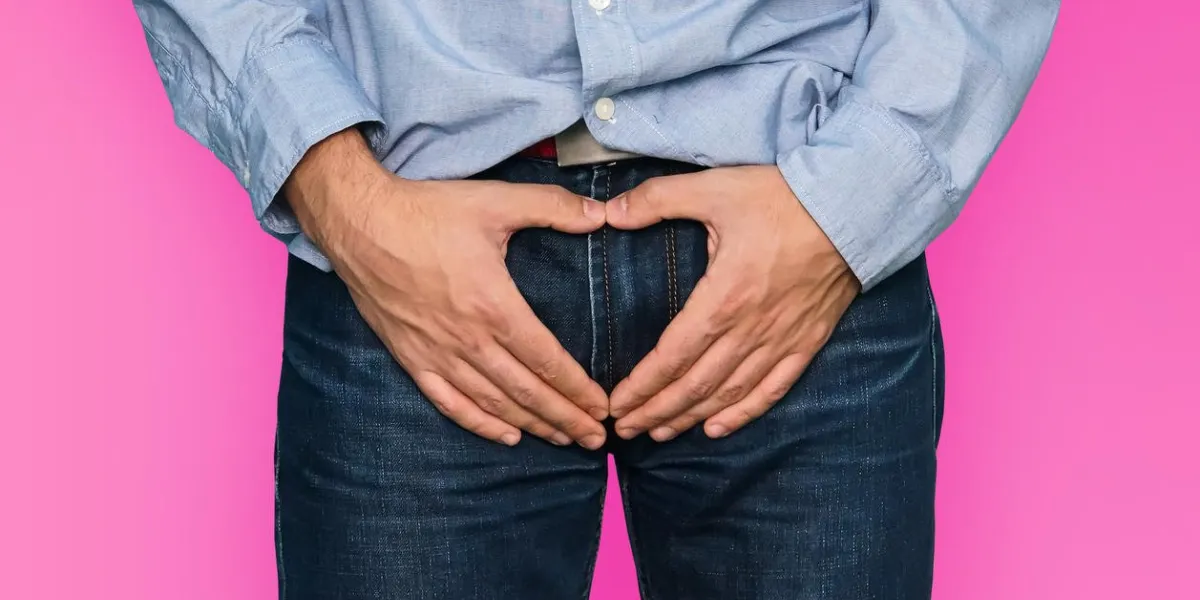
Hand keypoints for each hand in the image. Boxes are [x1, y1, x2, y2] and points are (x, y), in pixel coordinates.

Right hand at [284, 129, 608, 448]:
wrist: (359, 222)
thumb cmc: (427, 211)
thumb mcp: (496, 201)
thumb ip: (553, 207)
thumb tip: (601, 213)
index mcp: (494, 306)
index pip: (547, 360)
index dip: (578, 389)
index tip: (602, 408)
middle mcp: (468, 340)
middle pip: (526, 392)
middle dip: (566, 419)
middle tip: (596, 440)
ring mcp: (437, 353)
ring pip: (493, 403)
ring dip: (532, 425)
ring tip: (563, 440)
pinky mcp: (411, 358)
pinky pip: (450, 403)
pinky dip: (480, 424)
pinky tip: (506, 436)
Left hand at [605, 166, 859, 440]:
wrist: (853, 207)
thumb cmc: (782, 198)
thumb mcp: (714, 188)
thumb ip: (658, 200)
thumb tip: (611, 212)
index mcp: (723, 298)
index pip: (672, 356)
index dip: (641, 385)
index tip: (616, 404)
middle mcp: (750, 329)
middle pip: (694, 385)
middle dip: (655, 411)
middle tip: (624, 429)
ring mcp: (781, 340)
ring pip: (728, 394)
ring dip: (690, 417)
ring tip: (658, 432)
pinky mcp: (806, 342)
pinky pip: (772, 389)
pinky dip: (742, 413)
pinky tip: (717, 428)